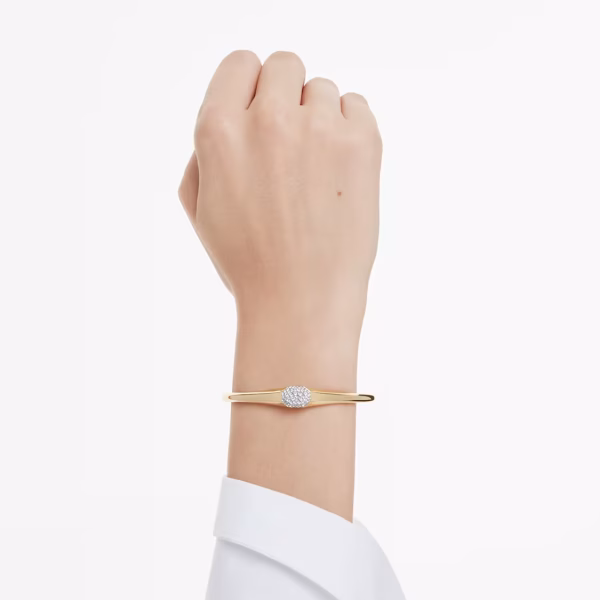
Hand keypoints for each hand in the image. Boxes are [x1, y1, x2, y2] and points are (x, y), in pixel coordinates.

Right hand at [179, 50, 381, 391]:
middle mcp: (267, 119)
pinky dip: (350, 129)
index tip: (259, 111)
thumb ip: (205, 150)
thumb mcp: (200, 208)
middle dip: (285, 97)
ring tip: (315, 172)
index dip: (250, 87)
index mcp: (219, 132)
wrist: (301, 301)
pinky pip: (357, 106)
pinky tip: (339, 172)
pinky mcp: (362, 142)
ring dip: (318, 119)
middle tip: (290, 143)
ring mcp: (319, 128)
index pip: (240, 64)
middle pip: (285, 65)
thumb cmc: (248, 262)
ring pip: (322, 90)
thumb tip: (230, 116)